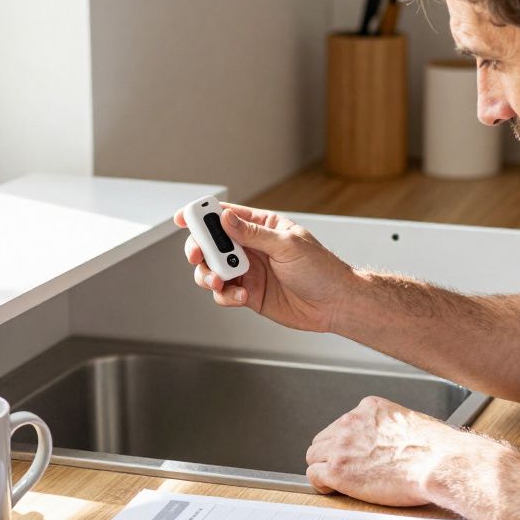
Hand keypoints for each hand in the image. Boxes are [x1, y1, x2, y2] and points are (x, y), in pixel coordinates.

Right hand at [174, 202, 356, 332]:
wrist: (334, 304)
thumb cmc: (321, 270)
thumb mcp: (287, 245)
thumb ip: (253, 234)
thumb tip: (226, 219)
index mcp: (261, 227)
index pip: (226, 215)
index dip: (202, 215)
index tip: (184, 218)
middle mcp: (251, 248)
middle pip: (211, 244)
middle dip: (199, 249)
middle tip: (198, 256)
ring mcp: (248, 271)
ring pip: (212, 270)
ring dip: (208, 276)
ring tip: (220, 281)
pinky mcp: (248, 294)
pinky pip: (224, 293)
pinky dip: (226, 296)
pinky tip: (240, 296)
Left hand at [305, 396, 473, 506]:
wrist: (438, 463)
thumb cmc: (434, 449)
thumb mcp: (408, 423)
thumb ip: (387, 429)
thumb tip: (385, 444)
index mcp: (369, 409)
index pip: (342, 424)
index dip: (347, 443)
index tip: (354, 455)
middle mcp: (351, 423)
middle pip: (324, 439)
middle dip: (332, 455)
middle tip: (346, 470)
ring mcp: (342, 446)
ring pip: (314, 456)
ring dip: (325, 468)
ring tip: (339, 482)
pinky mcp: (338, 470)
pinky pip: (314, 475)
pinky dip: (321, 484)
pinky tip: (333, 490)